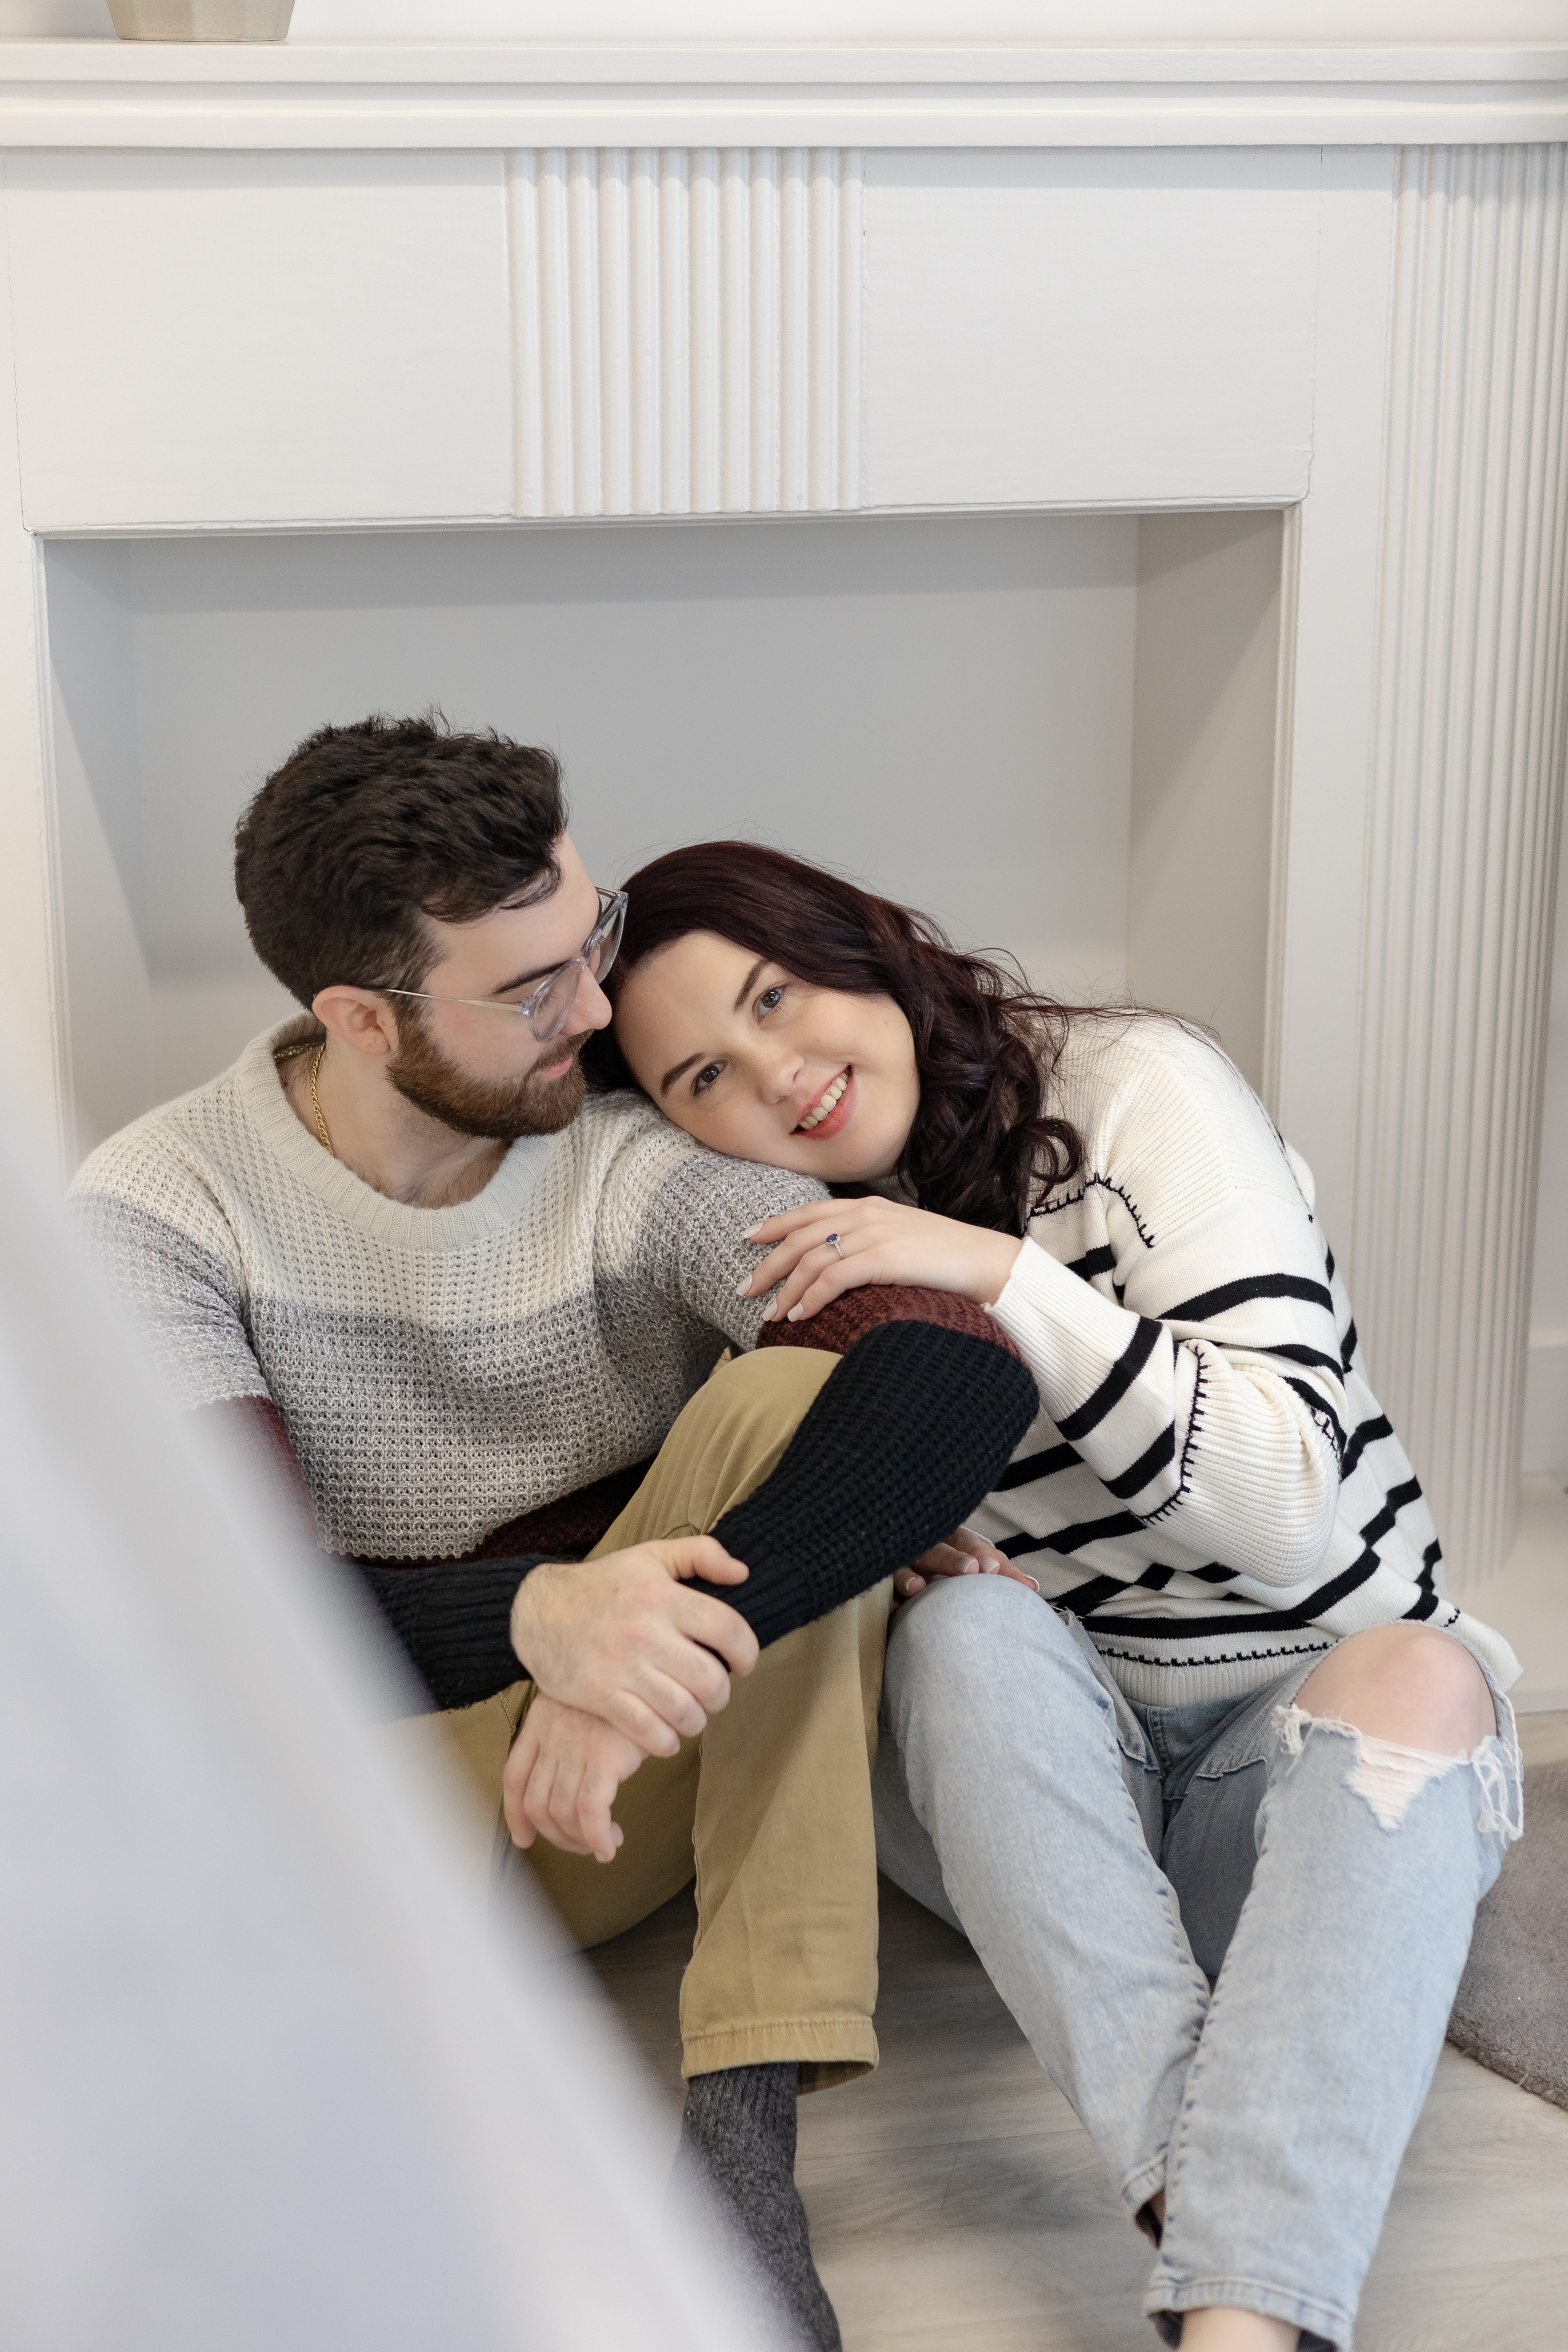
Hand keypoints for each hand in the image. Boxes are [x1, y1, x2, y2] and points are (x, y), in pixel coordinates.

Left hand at [503, 1693, 643, 1862]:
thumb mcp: (584, 1705)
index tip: (525, 1838)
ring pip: (561, 1812)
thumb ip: (567, 1737)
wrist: (655, 1677)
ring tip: (601, 1844)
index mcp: (541, 1720)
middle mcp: (552, 1734)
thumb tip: (563, 1790)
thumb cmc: (626, 1695)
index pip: (514, 1777)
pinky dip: (597, 1837)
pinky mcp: (604, 1756)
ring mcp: (576, 1745)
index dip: (515, 1815)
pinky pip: (590, 1811)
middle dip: (555, 1835)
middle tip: (579, 1844)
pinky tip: (609, 1845)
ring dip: (579, 1840)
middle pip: (536, 1803)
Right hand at [509, 1540, 759, 1759]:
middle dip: (721, 1693)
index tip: (742, 1662)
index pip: (728, 1630)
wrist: (537, 1610)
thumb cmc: (602, 1585)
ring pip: (683, 1711)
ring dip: (696, 1720)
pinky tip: (666, 1734)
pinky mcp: (600, 1695)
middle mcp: (645, 1632)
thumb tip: (742, 1573)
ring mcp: (622, 1667)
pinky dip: (666, 1741)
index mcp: (663, 1596)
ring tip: (692, 1713)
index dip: (747, 1652)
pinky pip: (648, 1731)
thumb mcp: (650, 1556)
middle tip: (713, 1692)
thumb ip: (700, 1554)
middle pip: (710, 1680)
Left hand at [739, 1197, 1022, 1324]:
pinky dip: (811, 1298)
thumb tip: (840, 1262)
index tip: (748, 1239)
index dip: (774, 1224)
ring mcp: (874, 1235)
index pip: (809, 1211)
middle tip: (745, 1289)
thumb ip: (869, 1241)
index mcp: (868, 1206)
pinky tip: (800, 1316)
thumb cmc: (945, 1258)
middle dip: (768, 1264)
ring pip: (812, 1259)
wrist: (986, 1261)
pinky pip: (834, 1277)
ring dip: (786, 1290)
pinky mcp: (884, 1258)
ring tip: (772, 1315)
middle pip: (800, 1237)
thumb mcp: (902, 1237)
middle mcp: (866, 1215)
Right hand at [893, 1524, 1041, 1605]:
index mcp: (952, 1540)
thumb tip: (1032, 1587)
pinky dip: (888, 1599)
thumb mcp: (980, 1563)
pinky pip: (883, 1591)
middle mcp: (926, 1549)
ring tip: (917, 1587)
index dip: (978, 1553)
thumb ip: (1004, 1573)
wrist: (914, 1561)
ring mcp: (902, 1565)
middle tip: (970, 1570)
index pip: (968, 1543)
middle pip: (937, 1551)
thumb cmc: (956, 1564)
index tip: (990, 1568)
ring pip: (903, 1568)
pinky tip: (893, 1607)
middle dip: (952, 1560)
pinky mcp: (885, 1585)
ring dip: (909, 1577)